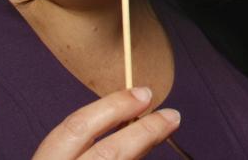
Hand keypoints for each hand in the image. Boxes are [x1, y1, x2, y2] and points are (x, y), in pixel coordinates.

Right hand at [33, 87, 178, 159]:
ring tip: (163, 136)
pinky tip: (143, 159)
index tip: (144, 95)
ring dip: (144, 152)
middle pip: (107, 154)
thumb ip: (91, 150)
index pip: (75, 129)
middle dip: (144, 132)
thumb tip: (134, 124)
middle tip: (171, 116)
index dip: (112, 106)